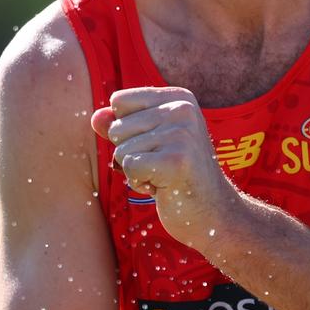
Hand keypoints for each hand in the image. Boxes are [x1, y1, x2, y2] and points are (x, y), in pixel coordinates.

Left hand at [91, 86, 237, 246]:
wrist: (214, 212)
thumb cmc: (177, 175)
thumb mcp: (147, 143)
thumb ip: (120, 126)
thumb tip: (95, 117)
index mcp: (178, 97)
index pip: (119, 101)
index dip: (127, 130)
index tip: (156, 145)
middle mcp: (182, 109)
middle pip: (116, 128)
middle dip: (131, 154)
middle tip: (162, 165)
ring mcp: (181, 133)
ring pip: (120, 150)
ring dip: (135, 171)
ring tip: (165, 176)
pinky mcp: (176, 160)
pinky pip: (128, 167)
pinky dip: (139, 183)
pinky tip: (164, 187)